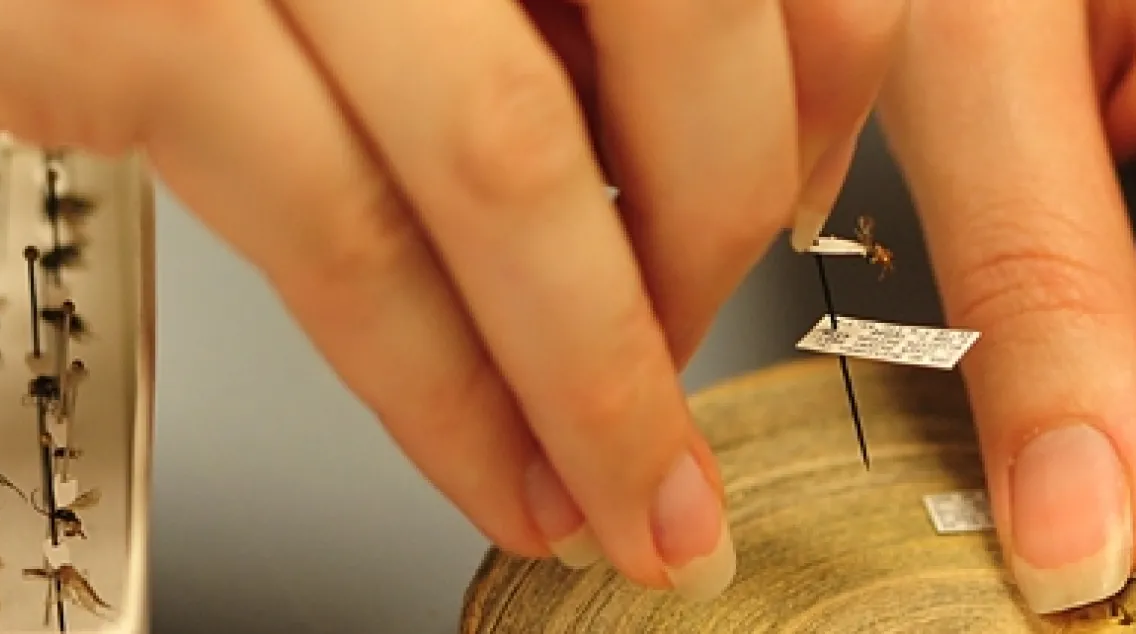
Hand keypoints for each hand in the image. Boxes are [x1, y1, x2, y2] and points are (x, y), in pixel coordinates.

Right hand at [0, 0, 902, 598]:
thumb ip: (502, 17)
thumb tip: (674, 166)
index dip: (799, 85)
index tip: (794, 209)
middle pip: (671, 8)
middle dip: (723, 225)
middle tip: (699, 364)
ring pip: (506, 142)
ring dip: (597, 360)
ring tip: (629, 491)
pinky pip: (336, 220)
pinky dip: (435, 382)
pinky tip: (487, 467)